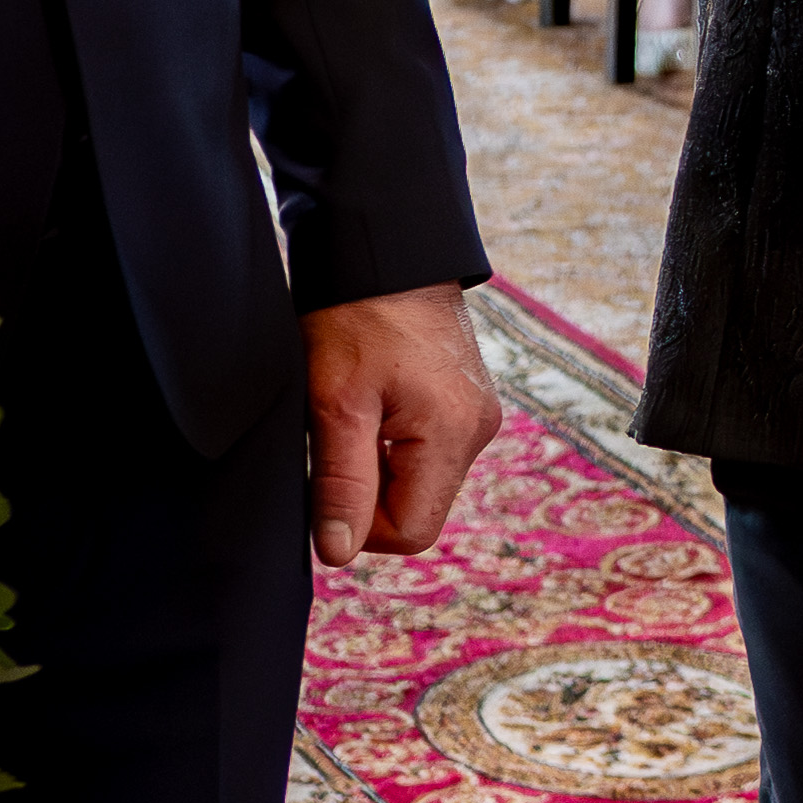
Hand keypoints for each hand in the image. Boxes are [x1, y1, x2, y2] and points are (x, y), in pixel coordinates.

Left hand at [301, 284, 500, 568]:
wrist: (387, 249)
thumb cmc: (356, 315)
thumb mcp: (334, 402)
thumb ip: (341, 482)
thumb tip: (338, 553)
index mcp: (453, 435)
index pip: (412, 532)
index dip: (358, 526)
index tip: (323, 483)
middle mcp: (478, 431)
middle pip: (419, 509)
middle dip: (368, 492)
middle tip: (332, 439)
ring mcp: (478, 415)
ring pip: (421, 481)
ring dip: (378, 465)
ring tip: (351, 413)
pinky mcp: (467, 401)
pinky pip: (428, 451)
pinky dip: (392, 443)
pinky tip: (370, 402)